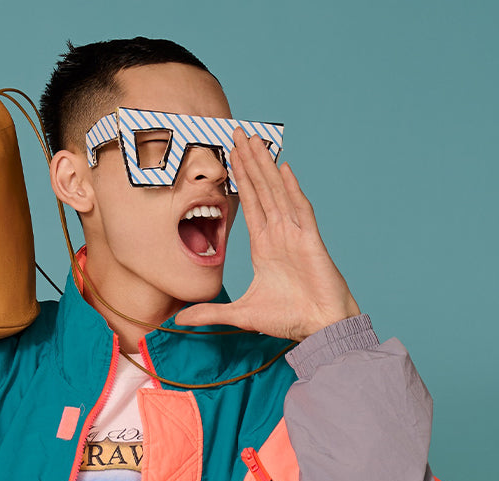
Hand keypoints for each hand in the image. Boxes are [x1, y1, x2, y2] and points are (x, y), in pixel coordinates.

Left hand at [175, 133, 359, 341]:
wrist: (319, 328)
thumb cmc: (288, 319)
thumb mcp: (240, 315)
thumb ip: (210, 313)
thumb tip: (179, 319)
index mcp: (264, 246)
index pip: (249, 205)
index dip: (240, 180)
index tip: (230, 157)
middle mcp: (279, 234)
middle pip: (261, 190)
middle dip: (249, 162)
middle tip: (237, 133)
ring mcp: (295, 235)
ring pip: (277, 193)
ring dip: (265, 167)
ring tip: (253, 141)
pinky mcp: (310, 241)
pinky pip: (301, 209)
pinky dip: (292, 189)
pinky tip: (283, 168)